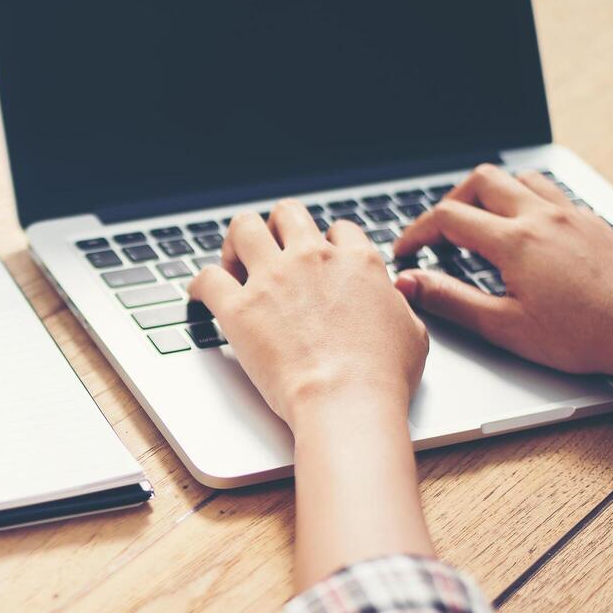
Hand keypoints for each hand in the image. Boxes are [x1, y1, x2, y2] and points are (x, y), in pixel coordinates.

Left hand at [191, 201, 434, 586]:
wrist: (345, 398)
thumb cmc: (381, 375)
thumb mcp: (412, 331)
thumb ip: (397, 305)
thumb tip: (392, 300)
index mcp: (356, 261)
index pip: (338, 230)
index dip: (326, 243)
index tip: (318, 260)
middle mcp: (312, 259)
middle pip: (288, 214)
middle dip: (278, 227)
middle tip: (270, 250)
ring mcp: (272, 279)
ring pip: (244, 227)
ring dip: (236, 241)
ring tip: (234, 261)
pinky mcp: (238, 308)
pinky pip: (207, 278)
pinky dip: (200, 283)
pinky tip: (201, 293)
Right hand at [391, 164, 612, 385]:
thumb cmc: (582, 336)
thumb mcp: (504, 326)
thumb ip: (450, 300)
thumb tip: (409, 284)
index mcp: (516, 241)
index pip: (448, 217)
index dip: (417, 231)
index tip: (407, 250)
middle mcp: (544, 217)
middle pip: (482, 180)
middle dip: (451, 201)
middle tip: (441, 232)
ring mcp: (574, 215)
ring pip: (521, 179)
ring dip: (493, 194)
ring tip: (482, 225)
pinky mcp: (595, 222)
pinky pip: (554, 194)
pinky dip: (528, 202)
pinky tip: (529, 231)